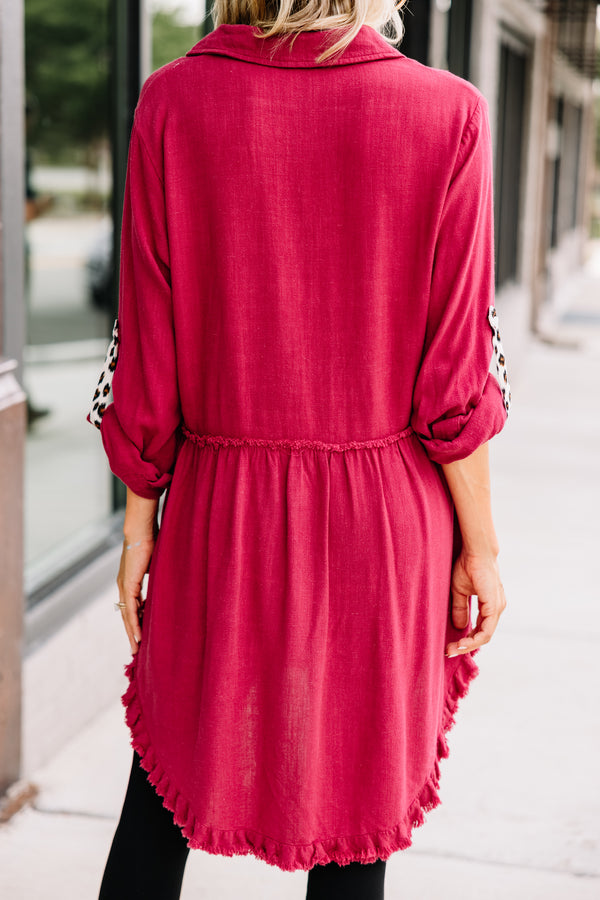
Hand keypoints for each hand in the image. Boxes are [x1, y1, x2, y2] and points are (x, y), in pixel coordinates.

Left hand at [116, 536, 154, 653]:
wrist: (141, 530)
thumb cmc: (151, 540)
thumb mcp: (156, 564)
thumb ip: (160, 575)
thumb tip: (170, 581)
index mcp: (130, 580)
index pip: (132, 606)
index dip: (137, 620)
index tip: (142, 633)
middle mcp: (124, 586)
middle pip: (127, 615)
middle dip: (132, 633)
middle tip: (136, 649)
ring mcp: (124, 587)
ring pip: (127, 616)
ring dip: (132, 633)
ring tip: (136, 649)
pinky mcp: (128, 586)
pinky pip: (131, 610)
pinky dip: (134, 624)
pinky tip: (137, 636)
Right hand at [445, 552, 505, 656]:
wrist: (475, 552)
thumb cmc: (468, 566)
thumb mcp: (460, 591)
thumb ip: (460, 608)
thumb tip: (459, 627)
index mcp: (490, 605)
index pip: (480, 629)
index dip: (466, 639)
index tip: (451, 645)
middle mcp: (496, 609)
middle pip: (483, 635)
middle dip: (466, 645)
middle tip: (449, 650)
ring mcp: (497, 608)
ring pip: (485, 636)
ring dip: (469, 645)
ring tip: (453, 648)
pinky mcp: (494, 607)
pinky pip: (486, 630)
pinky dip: (474, 639)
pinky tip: (462, 642)